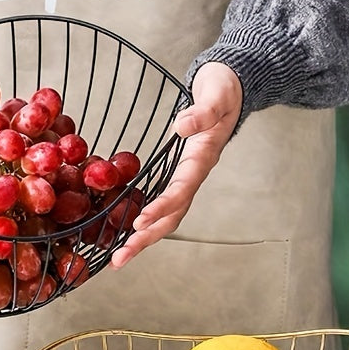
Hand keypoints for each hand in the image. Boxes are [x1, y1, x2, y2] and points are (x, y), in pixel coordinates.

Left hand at [110, 61, 242, 268]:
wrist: (230, 90)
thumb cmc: (223, 92)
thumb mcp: (217, 96)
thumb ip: (202, 112)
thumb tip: (181, 126)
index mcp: (201, 160)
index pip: (180, 191)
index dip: (161, 208)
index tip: (139, 222)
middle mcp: (192, 176)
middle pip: (171, 217)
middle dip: (146, 240)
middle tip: (120, 259)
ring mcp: (184, 179)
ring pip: (165, 217)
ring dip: (142, 239)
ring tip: (118, 258)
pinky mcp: (174, 176)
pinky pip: (158, 205)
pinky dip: (142, 222)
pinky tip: (123, 234)